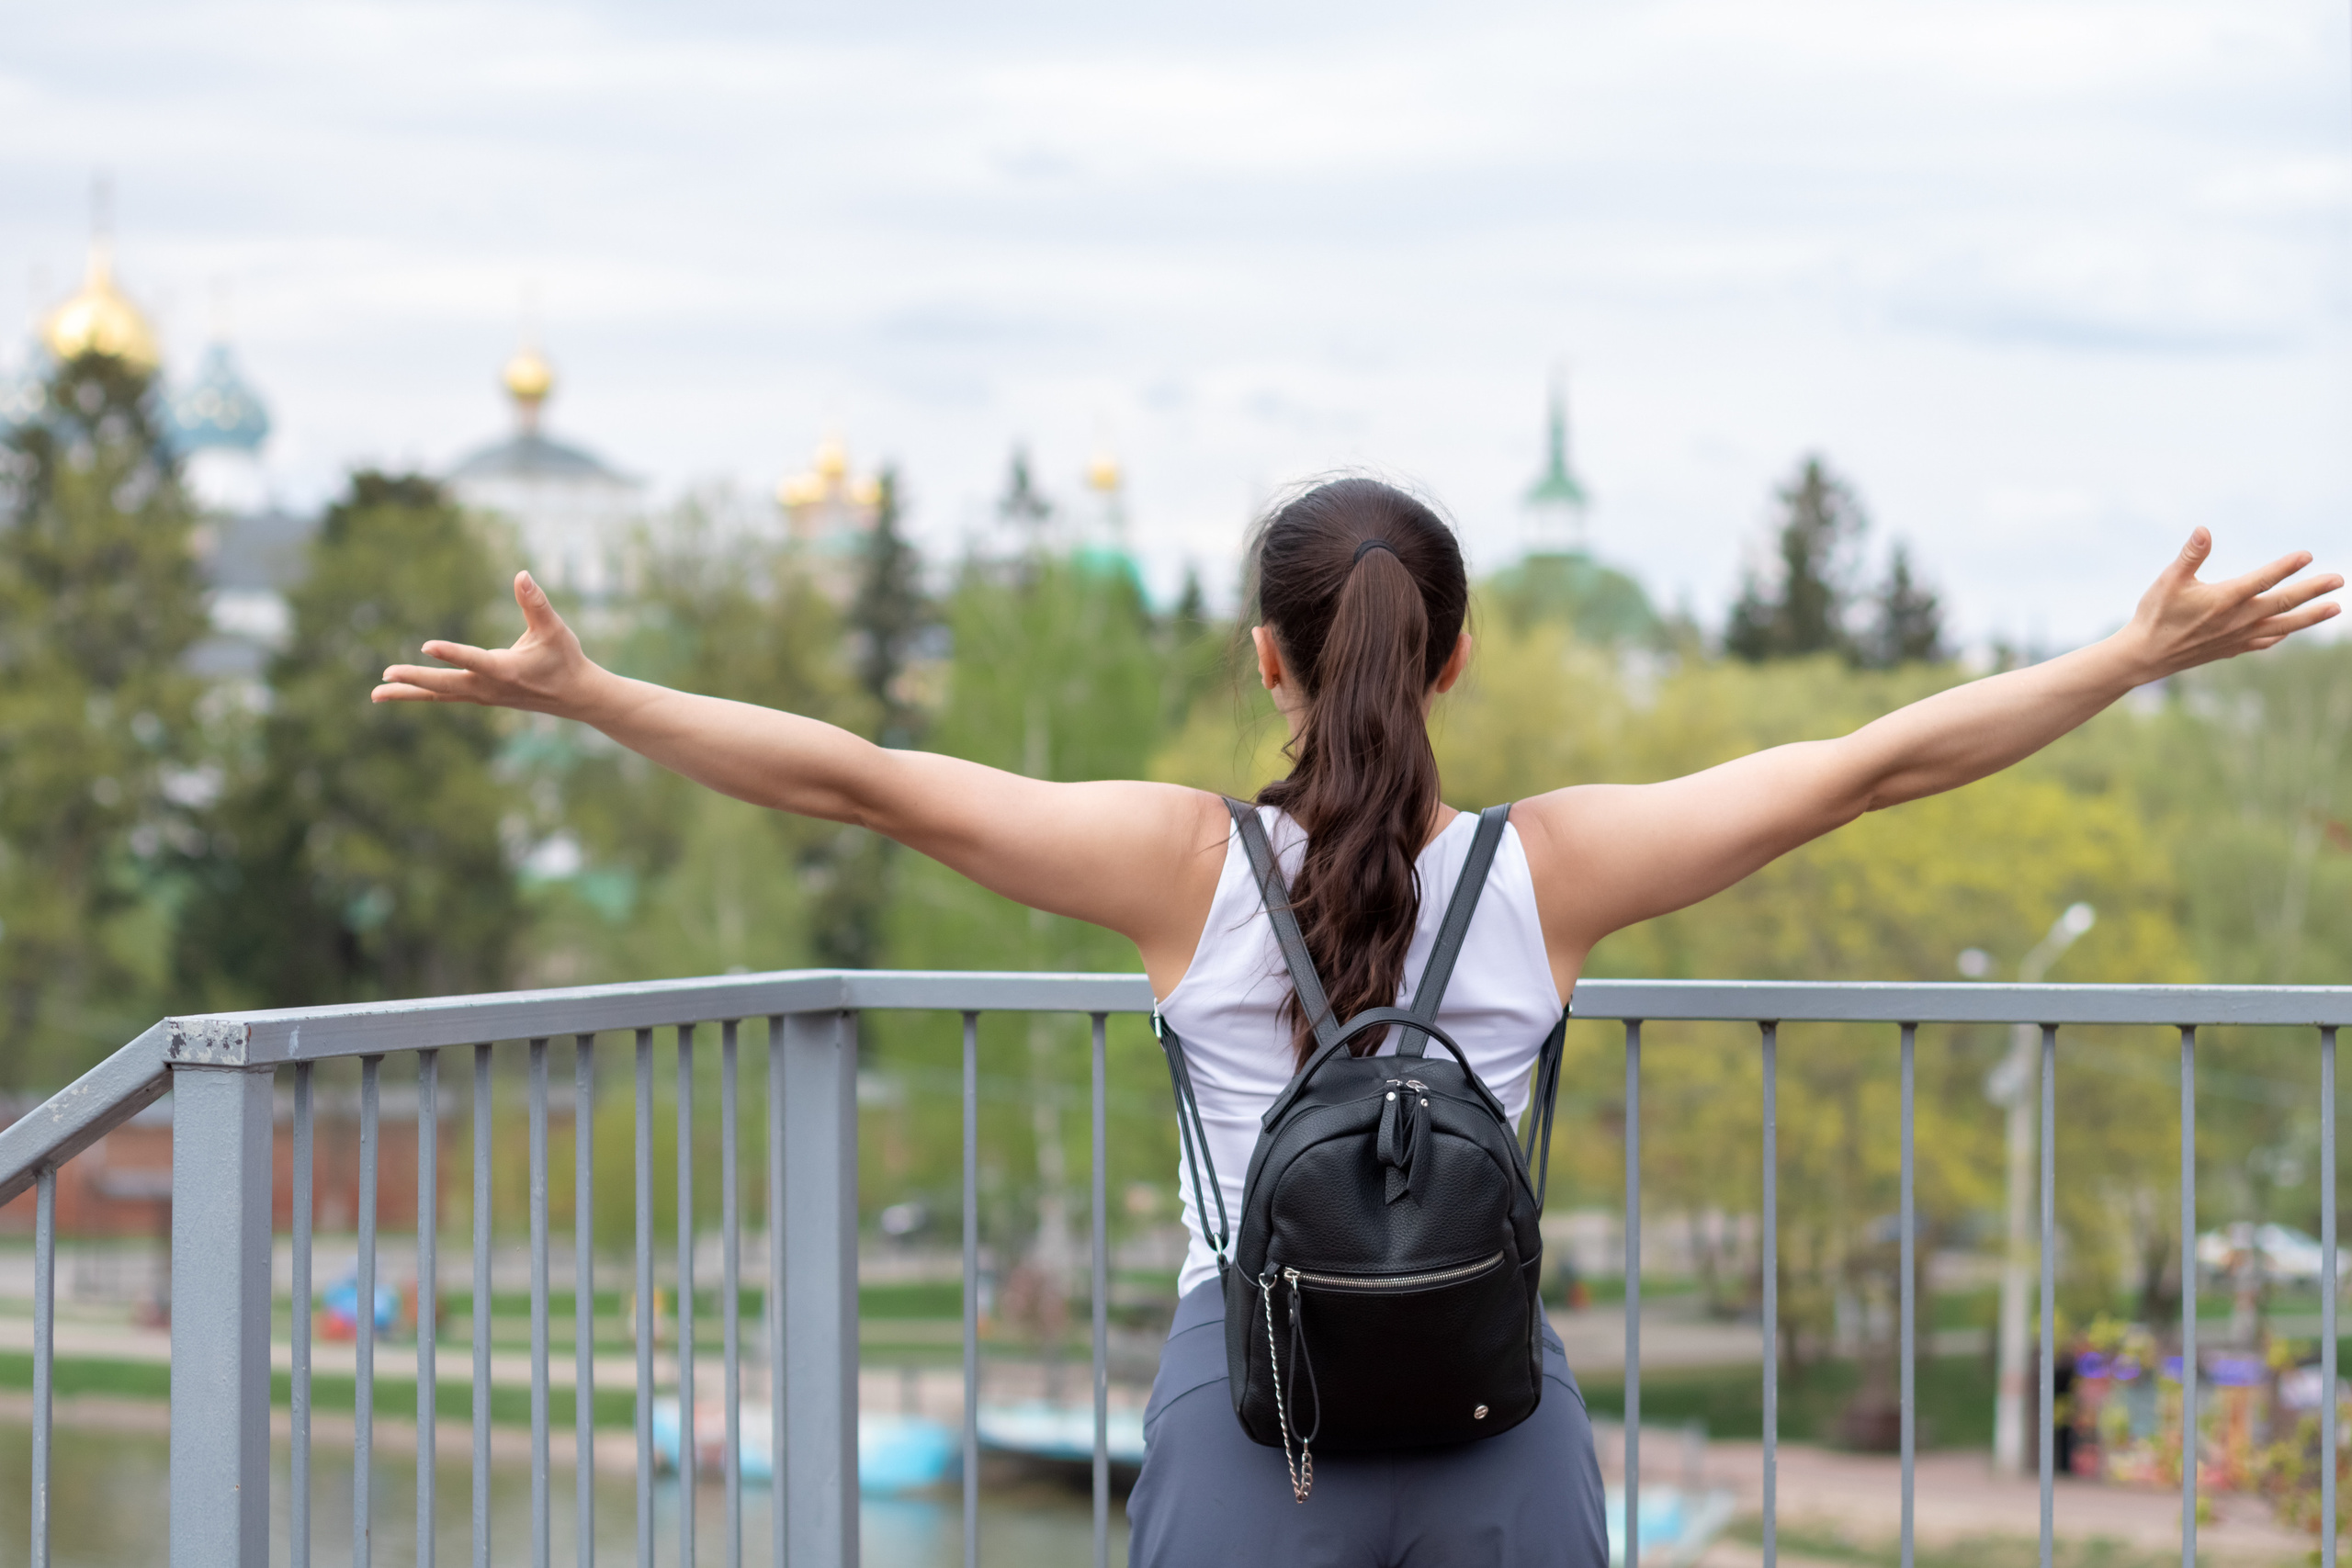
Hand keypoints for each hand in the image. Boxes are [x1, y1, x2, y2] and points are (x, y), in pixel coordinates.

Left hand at [372, 571, 601, 716]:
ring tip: (376, 692)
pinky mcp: (480, 696)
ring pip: (440, 695)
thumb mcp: (555, 629)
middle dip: (415, 680)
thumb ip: (535, 603)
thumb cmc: (565, 659)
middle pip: (446, 685)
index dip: (451, 653)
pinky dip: (422, 694)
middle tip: (386, 675)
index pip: (474, 660)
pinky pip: (445, 696)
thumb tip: (522, 574)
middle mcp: (490, 687)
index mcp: (507, 670)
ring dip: (408, 693)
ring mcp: (483, 695)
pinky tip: (401, 692)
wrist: (575, 696)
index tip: (427, 646)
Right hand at [2120, 529, 2340, 679]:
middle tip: (2339, 580)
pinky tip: (2290, 630)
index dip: (2286, 567)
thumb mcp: (2168, 580)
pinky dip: (2282, 634)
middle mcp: (2237, 619)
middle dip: (2313, 591)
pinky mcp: (2232, 648)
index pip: (2262, 580)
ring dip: (2311, 616)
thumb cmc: (2155, 614)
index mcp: (2223, 599)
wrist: (2145, 656)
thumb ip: (2190, 556)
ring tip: (2335, 608)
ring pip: (2283, 625)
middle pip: (2283, 603)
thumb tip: (2203, 530)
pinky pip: (2265, 641)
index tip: (2307, 556)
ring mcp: (2238, 636)